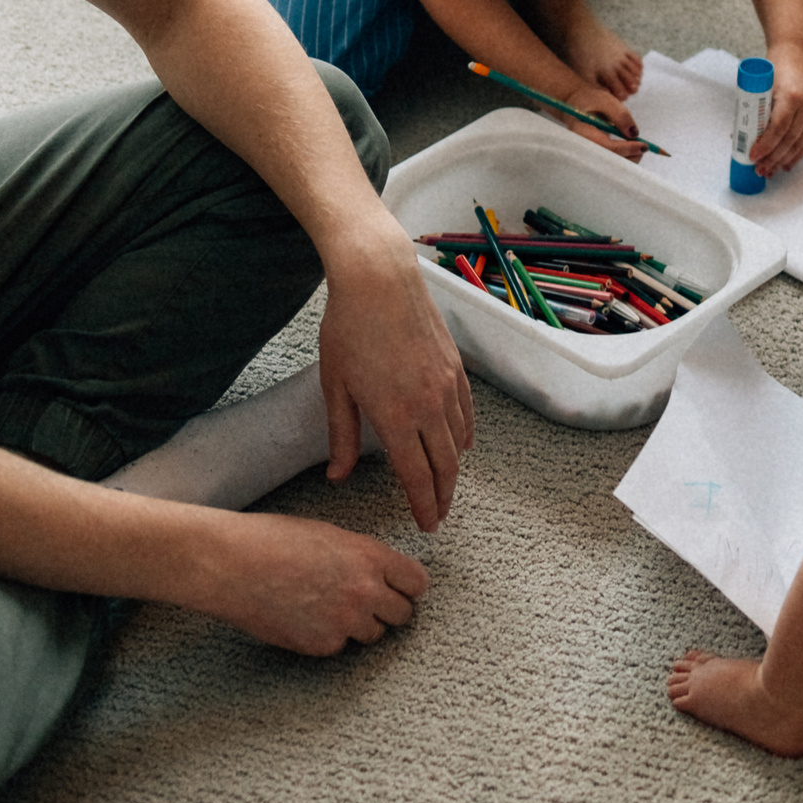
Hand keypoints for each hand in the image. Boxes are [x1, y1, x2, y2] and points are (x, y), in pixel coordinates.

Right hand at [196, 510, 430, 655]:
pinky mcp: (321, 646)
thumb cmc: (271, 540)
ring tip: (326, 606)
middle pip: (403, 614)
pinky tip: (304, 618)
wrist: (230, 565)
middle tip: (363, 601)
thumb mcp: (328, 535)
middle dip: (387, 609)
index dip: (406, 586)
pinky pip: (339, 647)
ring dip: (358, 625)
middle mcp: (365, 591)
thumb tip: (381, 573)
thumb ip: (362, 556)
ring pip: (372, 635)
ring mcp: (344, 622)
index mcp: (369, 556)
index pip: (418, 583)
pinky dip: (327, 637)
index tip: (399, 588)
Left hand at [315, 223, 475, 530]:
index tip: (426, 525)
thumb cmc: (349, 328)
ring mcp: (446, 386)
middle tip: (438, 515)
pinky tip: (459, 444)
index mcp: (394, 416)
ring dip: (453, 469)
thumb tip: (337, 476)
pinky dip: (464, 436)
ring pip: (458, 443)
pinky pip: (467, 414)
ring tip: (444, 485)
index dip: (423, 506)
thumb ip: (341, 436)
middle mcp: (428, 406)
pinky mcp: (455, 367)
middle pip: (445, 467)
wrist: (379, 278)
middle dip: (443, 497)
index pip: (416, 477)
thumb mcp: (335, 386)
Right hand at [566, 87, 646, 162]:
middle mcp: (584, 147)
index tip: (644, 145)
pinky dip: (626, 158)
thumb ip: (621, 115)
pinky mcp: (596, 155)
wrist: (579, 105)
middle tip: (645, 147)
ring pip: (612, 165)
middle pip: (609, 161)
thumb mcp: (606, 100)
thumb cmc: (591, 100)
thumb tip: (635, 134)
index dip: (627, 148)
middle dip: (630, 157)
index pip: (606, 147)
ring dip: (630, 158)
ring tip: (640, 146)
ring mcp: (589, 153)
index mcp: (583, 133)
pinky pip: (612, 162)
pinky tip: (633, 149)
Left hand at [750, 46, 802, 176]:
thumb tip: (739, 136)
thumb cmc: (775, 69)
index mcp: (791, 96)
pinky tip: (787, 164)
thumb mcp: (763, 87)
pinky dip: (798, 154)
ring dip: (784, 160)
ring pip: (800, 143)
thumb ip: (754, 110)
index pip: (778, 128)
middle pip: (789, 140)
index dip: (765, 145)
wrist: (797, 53)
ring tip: (770, 171)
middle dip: (773, 158)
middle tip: (759, 169)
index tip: (752, 156)